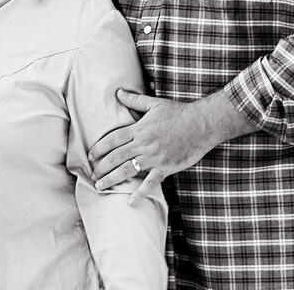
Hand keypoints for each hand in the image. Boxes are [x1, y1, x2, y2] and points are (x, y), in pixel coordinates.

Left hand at [87, 89, 224, 205]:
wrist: (202, 124)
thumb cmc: (178, 113)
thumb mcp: (154, 103)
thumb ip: (134, 100)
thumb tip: (118, 92)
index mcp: (138, 129)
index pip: (112, 140)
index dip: (99, 149)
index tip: (90, 156)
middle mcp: (143, 145)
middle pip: (115, 157)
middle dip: (101, 167)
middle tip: (92, 175)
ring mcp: (154, 158)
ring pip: (127, 170)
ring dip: (112, 179)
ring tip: (100, 186)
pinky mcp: (166, 168)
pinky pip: (150, 183)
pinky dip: (140, 193)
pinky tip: (130, 202)